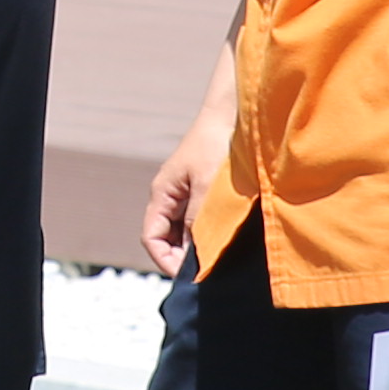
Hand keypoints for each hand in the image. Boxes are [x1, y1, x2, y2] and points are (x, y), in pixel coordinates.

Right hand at [139, 122, 218, 278]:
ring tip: (219, 258)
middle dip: (183, 257)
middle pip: (167, 238)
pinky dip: (210, 232)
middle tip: (208, 272)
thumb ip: (197, 222)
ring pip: (186, 231)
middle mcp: (171, 196)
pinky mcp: (206, 191)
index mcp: (162, 194)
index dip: (166, 261)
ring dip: (198, 245)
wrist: (236, 112)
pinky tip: (227, 238)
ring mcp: (188, 193)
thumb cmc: (218, 144)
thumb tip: (194, 257)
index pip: (151, 238)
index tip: (190, 277)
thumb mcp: (206, 187)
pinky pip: (201, 220)